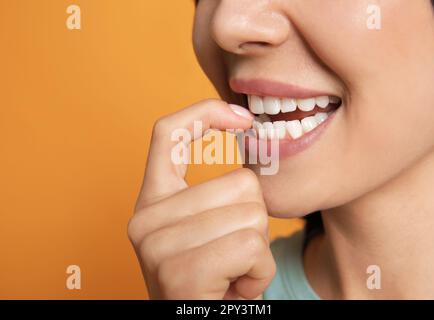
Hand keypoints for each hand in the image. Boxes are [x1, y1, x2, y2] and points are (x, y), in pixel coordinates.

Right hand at [127, 99, 275, 298]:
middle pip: (241, 182)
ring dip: (258, 250)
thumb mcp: (208, 229)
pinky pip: (251, 247)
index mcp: (152, 201)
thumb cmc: (213, 279)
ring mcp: (157, 245)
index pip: (167, 133)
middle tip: (232, 255)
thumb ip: (216, 192)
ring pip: (252, 215)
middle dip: (254, 222)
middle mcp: (145, 218)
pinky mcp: (179, 272)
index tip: (243, 117)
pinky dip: (259, 272)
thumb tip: (248, 133)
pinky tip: (237, 287)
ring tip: (232, 272)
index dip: (206, 113)